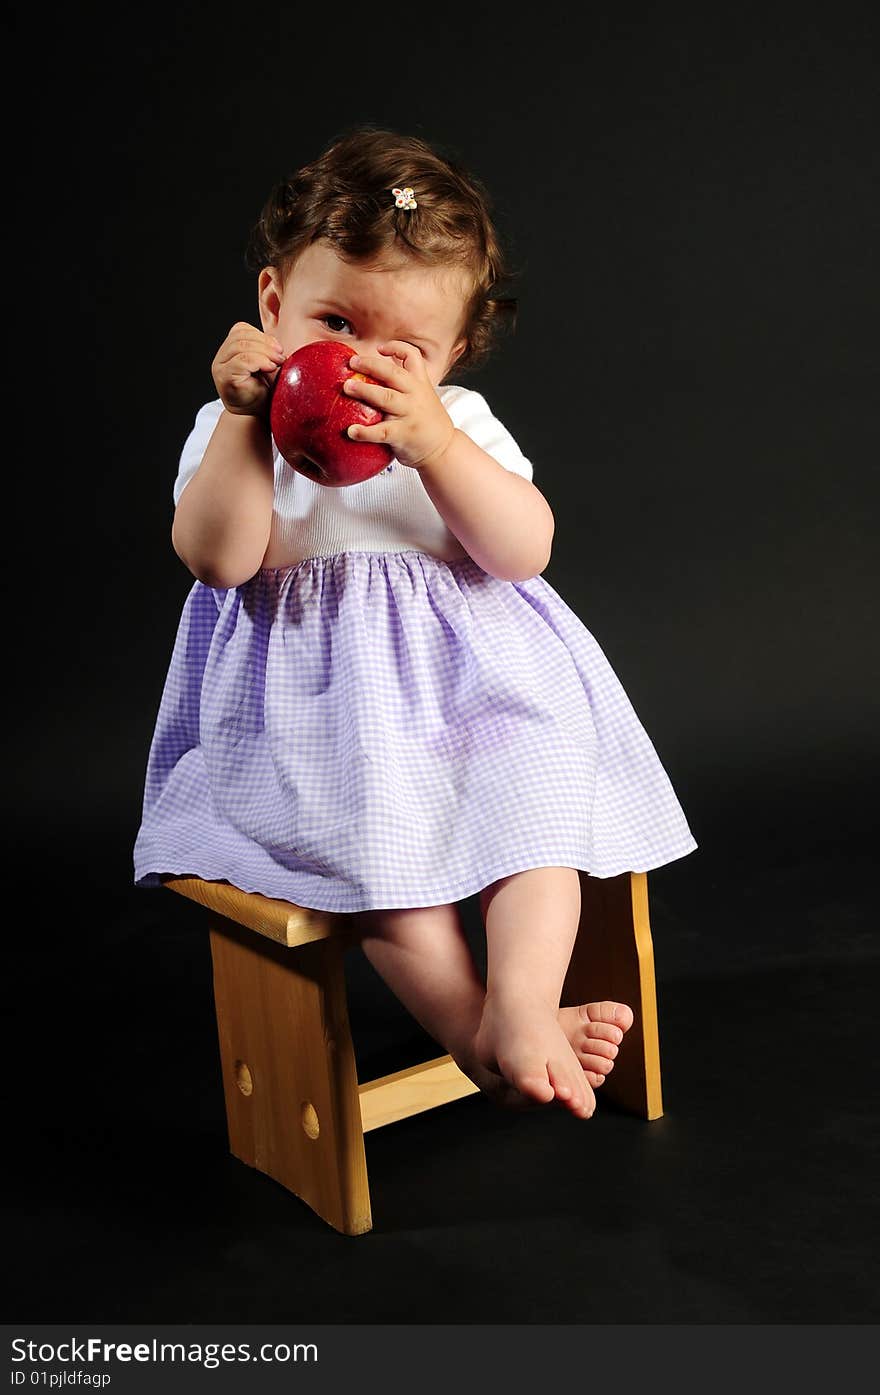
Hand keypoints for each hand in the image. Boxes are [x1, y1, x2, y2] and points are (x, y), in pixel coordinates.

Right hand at [211, 322, 287, 417]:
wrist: (257, 416)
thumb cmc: (263, 391)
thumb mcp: (265, 364)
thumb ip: (265, 350)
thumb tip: (277, 342)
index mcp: (229, 350)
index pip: (240, 329)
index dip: (261, 335)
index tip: (279, 348)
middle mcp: (221, 357)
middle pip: (241, 337)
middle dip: (265, 343)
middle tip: (281, 356)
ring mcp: (220, 367)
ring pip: (240, 347)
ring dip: (264, 352)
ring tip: (277, 363)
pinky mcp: (224, 377)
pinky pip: (241, 361)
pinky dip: (259, 361)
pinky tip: (269, 368)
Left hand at [342, 341, 455, 469]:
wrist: (444, 449)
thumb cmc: (427, 423)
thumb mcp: (423, 398)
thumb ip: (404, 387)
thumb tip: (374, 378)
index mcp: (420, 383)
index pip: (413, 356)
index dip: (396, 348)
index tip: (380, 349)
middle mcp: (416, 395)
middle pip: (393, 374)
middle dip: (371, 365)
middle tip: (352, 362)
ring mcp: (410, 414)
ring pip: (386, 398)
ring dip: (365, 390)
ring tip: (347, 387)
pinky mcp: (404, 434)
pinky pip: (381, 432)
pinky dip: (365, 432)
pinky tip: (351, 431)